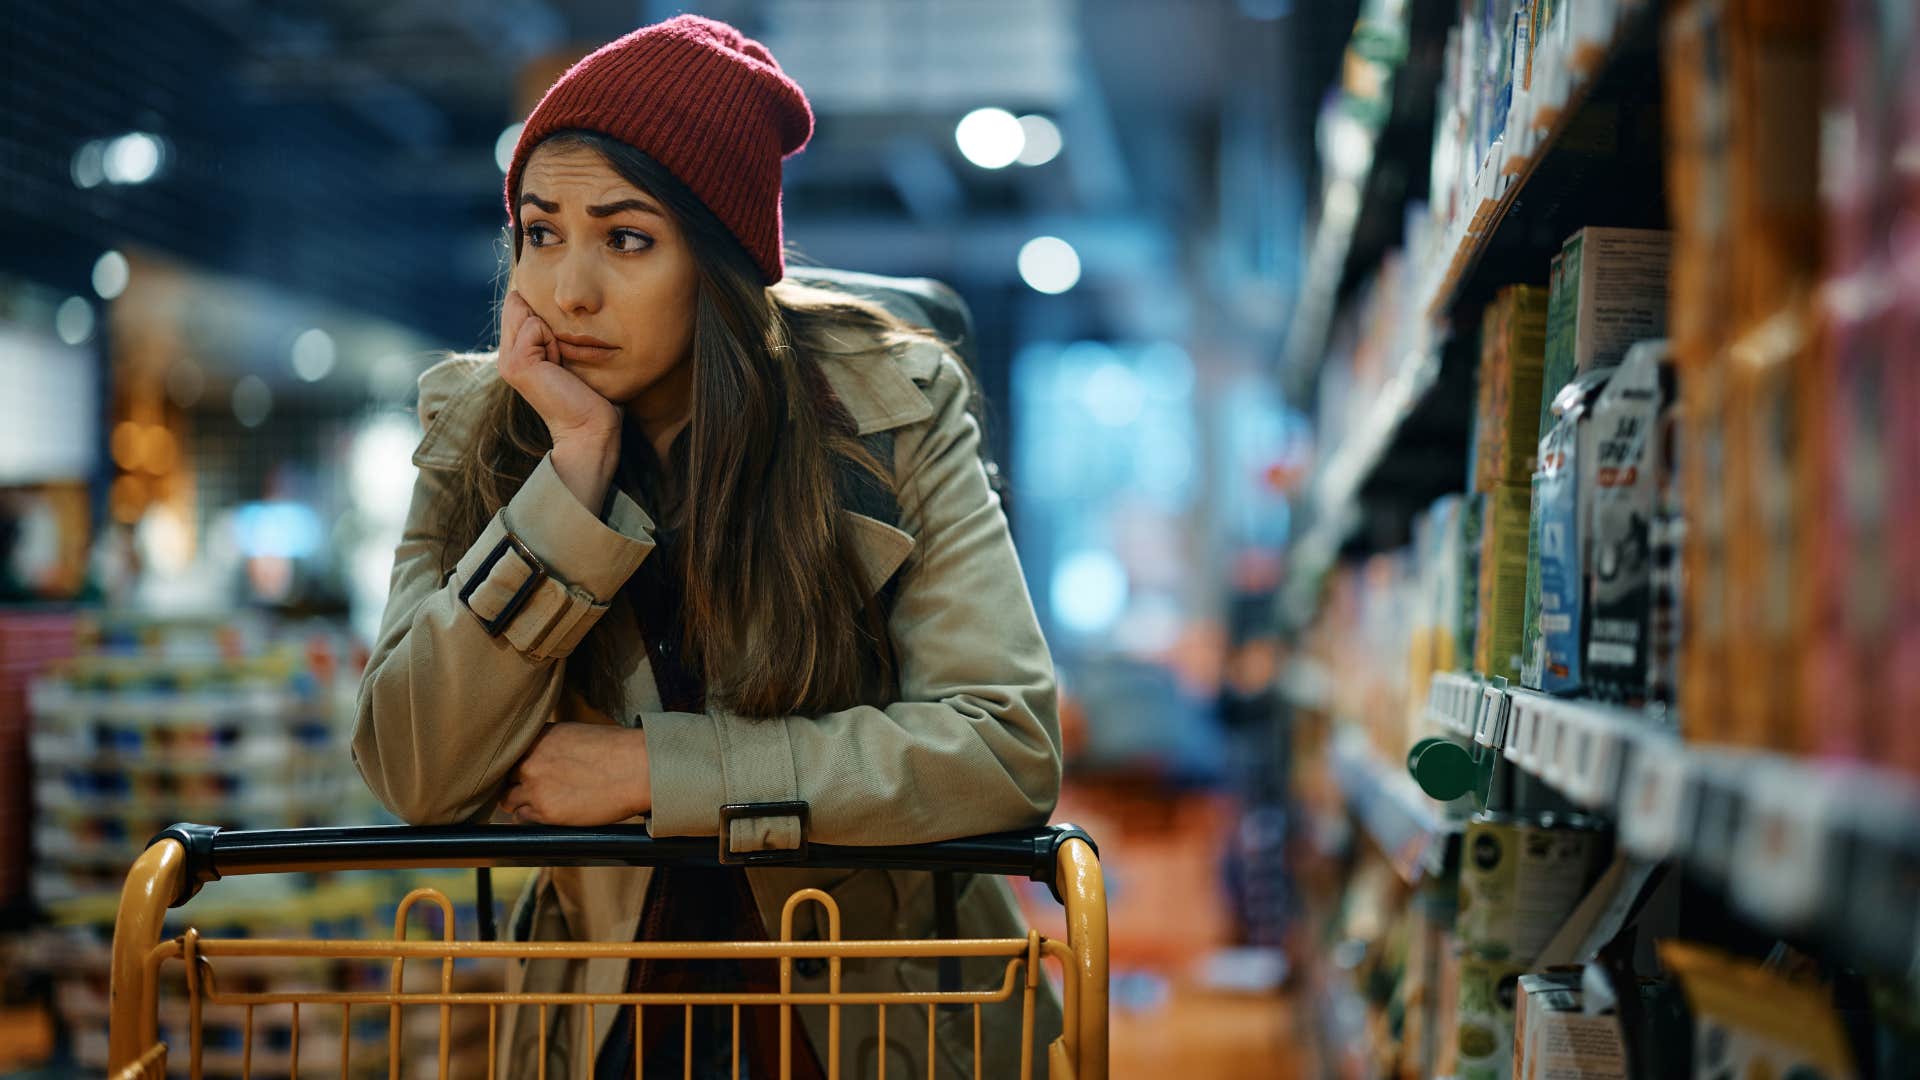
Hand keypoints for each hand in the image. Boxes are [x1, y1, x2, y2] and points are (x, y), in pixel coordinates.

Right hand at [498, 290, 619, 509]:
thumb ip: (550, 330)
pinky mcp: (517, 362)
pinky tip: (558, 367)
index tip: (560, 352)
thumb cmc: (589, 394)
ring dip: (552, 332)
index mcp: (515, 352)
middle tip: (561, 359)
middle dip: (548, 322)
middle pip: (519, 305)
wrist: (590, 428)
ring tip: (560, 363)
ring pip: (527, 313)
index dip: (547, 316)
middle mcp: (505, 355)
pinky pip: (535, 326)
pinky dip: (554, 342)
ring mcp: (507, 360)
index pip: (519, 306)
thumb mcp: (566, 353)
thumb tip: (541, 299)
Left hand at [498, 722, 651, 825]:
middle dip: (515, 783)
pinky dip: (532, 818)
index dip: (515, 764)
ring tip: (542, 802)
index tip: (523, 771)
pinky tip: (550, 813)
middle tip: (532, 789)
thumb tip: (540, 759)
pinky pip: (523, 819)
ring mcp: (535, 786)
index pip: (509, 753)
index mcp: (538, 736)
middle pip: (504, 777)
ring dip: (520, 803)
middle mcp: (530, 759)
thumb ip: (550, 745)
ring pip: (507, 801)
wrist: (638, 769)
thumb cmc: (617, 750)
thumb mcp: (576, 735)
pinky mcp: (545, 811)